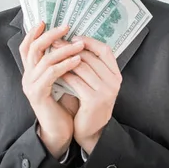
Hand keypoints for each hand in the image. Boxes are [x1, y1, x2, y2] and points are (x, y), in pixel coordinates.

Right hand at [20, 22, 84, 158]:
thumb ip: (58, 64)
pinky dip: (65, 65)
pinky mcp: (38, 94)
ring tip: (80, 44)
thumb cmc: (62, 105)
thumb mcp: (59, 80)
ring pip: (44, 59)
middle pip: (33, 48)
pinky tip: (77, 60)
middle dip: (50, 35)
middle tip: (66, 27)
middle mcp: (27, 76)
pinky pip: (51, 74)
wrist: (59, 131)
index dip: (33, 33)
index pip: (26, 47)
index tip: (45, 21)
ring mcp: (30, 85)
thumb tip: (69, 42)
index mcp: (30, 71)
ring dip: (64, 49)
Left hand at [54, 36, 121, 154]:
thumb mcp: (95, 83)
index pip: (105, 50)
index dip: (89, 41)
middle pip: (91, 57)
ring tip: (52, 55)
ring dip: (65, 60)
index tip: (73, 37)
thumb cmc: (89, 103)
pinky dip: (64, 74)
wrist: (91, 130)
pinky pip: (75, 81)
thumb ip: (90, 66)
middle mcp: (114, 81)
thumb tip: (72, 42)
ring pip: (82, 67)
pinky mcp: (94, 100)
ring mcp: (106, 91)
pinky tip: (54, 72)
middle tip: (55, 43)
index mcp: (115, 74)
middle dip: (71, 48)